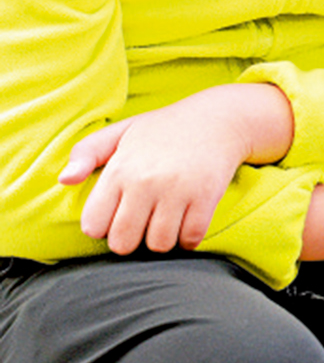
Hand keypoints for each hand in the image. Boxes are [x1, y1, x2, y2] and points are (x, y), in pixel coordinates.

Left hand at [59, 83, 293, 254]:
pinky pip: (191, 238)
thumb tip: (64, 181)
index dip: (104, 226)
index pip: (94, 226)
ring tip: (166, 222)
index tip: (118, 214)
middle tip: (142, 223)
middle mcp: (146, 182)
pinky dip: (188, 238)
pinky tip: (187, 223)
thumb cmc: (165, 129)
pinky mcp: (206, 197)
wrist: (220, 117)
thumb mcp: (122, 132)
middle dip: (131, 239)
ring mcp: (178, 191)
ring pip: (159, 245)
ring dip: (162, 239)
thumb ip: (86, 152)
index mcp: (120, 170)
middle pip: (123, 243)